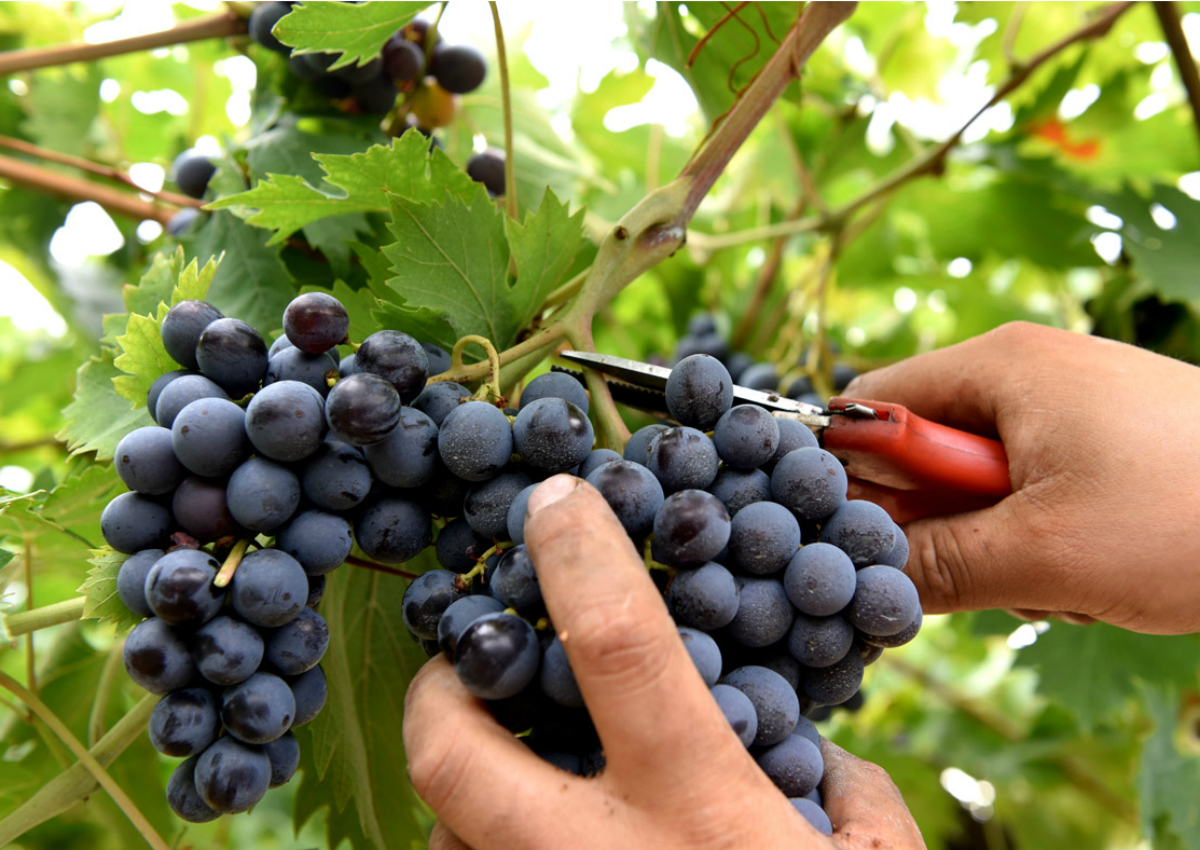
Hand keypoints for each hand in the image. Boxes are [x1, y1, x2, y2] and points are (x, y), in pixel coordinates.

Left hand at [404, 475, 925, 849]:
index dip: (579, 558)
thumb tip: (819, 761)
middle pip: (453, 753)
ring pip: (443, 839)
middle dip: (438, 688)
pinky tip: (543, 848)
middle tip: (462, 665)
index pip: (619, 649)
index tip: (550, 500)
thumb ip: (850, 804)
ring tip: (514, 776)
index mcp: (697, 819)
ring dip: (465, 796)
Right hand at [845, 321, 1199, 633]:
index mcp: (1001, 365)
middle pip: (926, 452)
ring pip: (983, 486)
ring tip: (1068, 576)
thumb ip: (936, 565)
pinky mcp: (1109, 443)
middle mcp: (1030, 372)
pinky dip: (1049, 542)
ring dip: (1002, 546)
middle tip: (996, 571)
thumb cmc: (1192, 514)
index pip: (871, 405)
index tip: (880, 541)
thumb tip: (862, 578)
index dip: (856, 477)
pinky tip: (1100, 571)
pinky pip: (1037, 493)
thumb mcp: (1045, 555)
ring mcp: (1074, 407)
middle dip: (948, 524)